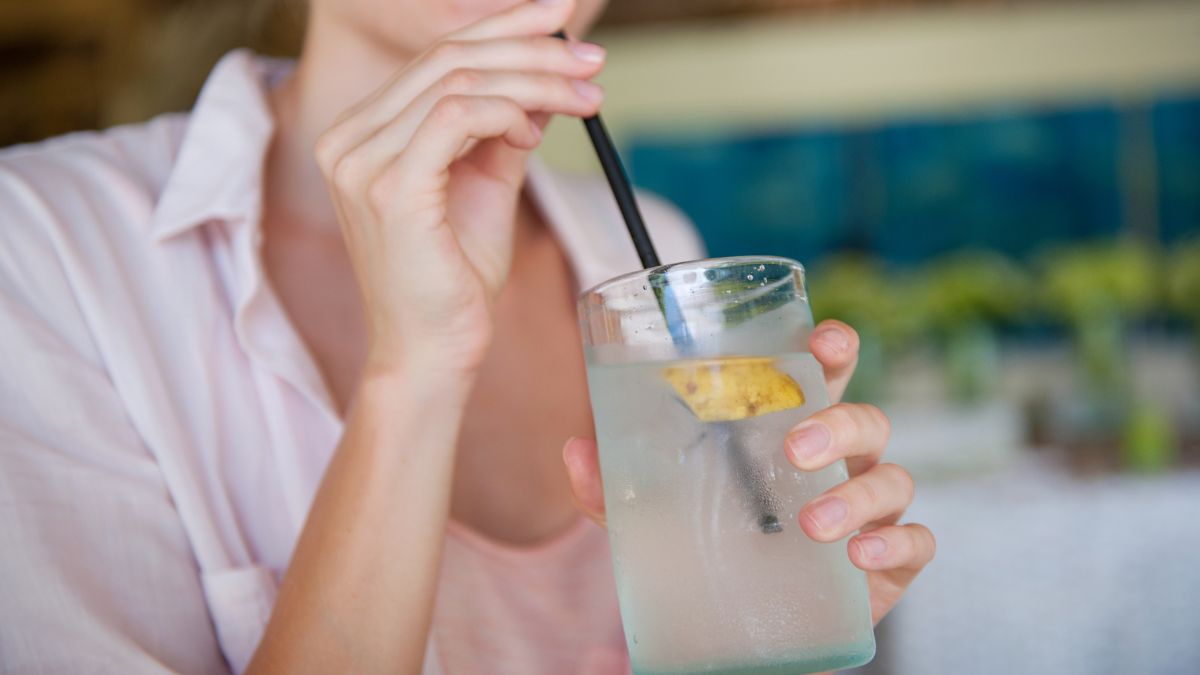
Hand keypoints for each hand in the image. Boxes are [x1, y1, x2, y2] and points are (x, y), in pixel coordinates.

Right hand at [314, 0, 604, 377]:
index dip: (504, 27)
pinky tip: (536, 132)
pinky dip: (508, 112)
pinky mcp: (389, 188)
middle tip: (592, 57)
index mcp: (362, 134)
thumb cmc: (455, 280)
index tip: (564, 24)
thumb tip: (544, 80)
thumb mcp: (484, 185)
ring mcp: (361, 162)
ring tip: (586, 96)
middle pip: (448, 55)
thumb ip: (504, 129)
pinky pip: (457, 116)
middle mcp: (349, 139)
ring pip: (458, 79)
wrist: (431, 353)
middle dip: (531, 46)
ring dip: (535, 79)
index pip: (436, 56)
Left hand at [563, 320, 935, 624]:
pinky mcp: (889, 563)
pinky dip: (896, 544)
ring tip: (810, 524)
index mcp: (790, 432)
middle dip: (839, 422)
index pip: (823, 375)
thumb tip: (574, 450)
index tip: (824, 341)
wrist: (739, 634)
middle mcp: (838, 463)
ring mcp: (868, 511)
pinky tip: (861, 556)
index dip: (834, 348)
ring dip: (857, 495)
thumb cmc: (707, 551)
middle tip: (795, 448)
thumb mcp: (652, 520)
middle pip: (866, 418)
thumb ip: (613, 487)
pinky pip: (917, 542)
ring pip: (892, 478)